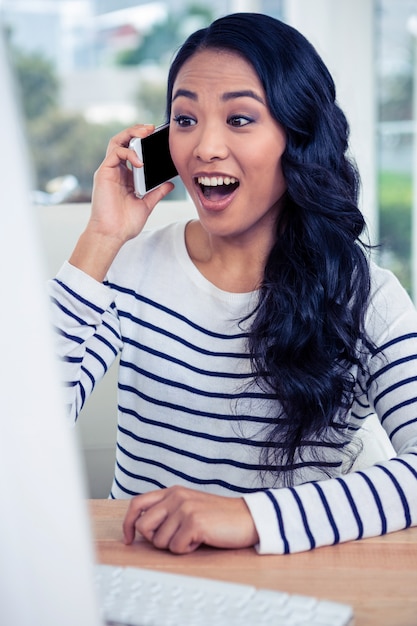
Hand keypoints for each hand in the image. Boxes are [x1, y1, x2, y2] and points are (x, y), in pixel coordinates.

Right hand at [90, 124, 173, 243]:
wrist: (112, 235)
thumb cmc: (125, 223)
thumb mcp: (146, 205)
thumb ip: (157, 192)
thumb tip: (170, 184)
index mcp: (125, 177)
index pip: (133, 152)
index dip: (143, 143)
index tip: (157, 139)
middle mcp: (116, 171)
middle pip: (123, 142)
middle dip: (136, 132)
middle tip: (151, 128)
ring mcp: (109, 171)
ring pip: (116, 142)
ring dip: (131, 134)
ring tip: (145, 133)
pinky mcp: (103, 173)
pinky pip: (115, 154)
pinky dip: (128, 153)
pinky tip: (140, 162)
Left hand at [122, 486, 258, 553]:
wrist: (247, 518)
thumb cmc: (218, 517)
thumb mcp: (189, 505)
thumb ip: (167, 510)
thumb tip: (141, 528)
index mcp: (172, 491)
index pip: (137, 504)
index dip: (128, 523)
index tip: (129, 539)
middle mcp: (176, 496)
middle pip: (143, 526)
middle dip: (154, 539)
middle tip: (175, 539)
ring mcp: (185, 508)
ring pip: (159, 541)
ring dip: (175, 545)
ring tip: (193, 536)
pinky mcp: (194, 522)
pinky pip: (176, 548)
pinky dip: (188, 550)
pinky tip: (201, 540)